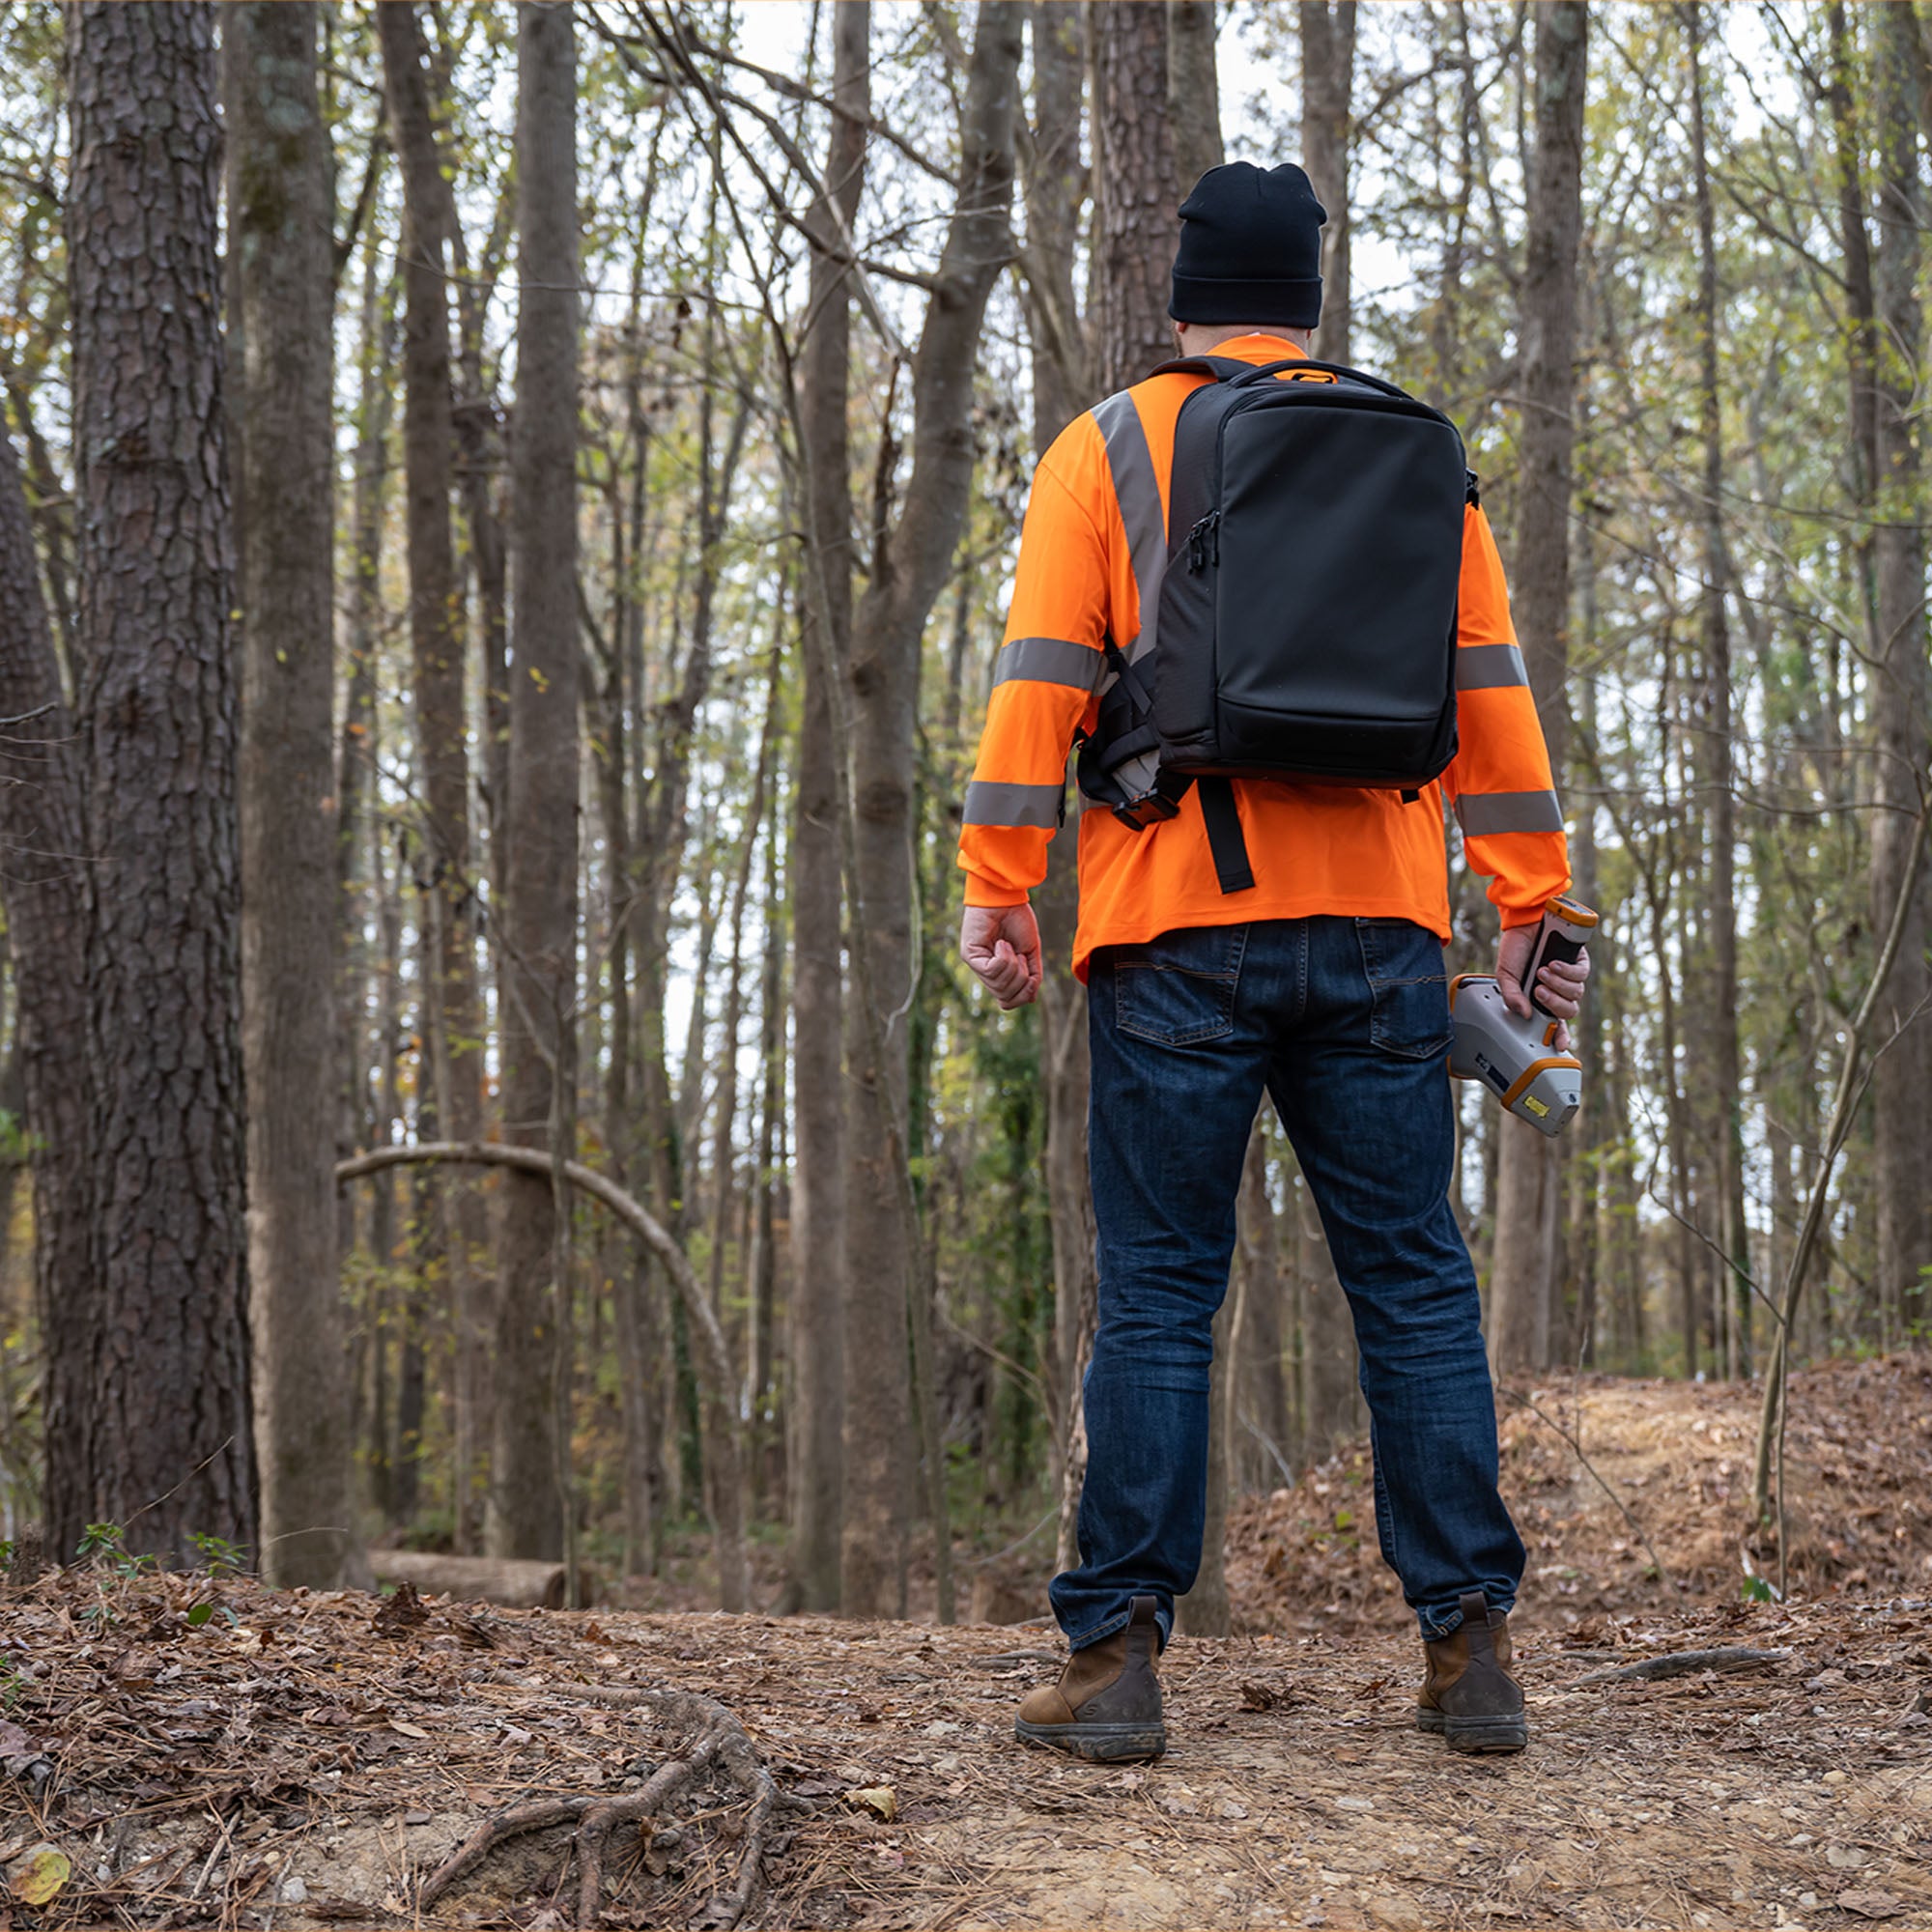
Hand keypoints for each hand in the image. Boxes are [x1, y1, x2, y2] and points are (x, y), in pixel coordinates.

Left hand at [961, 903, 1041, 1009]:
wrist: (1007, 897)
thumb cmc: (1017, 919)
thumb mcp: (1030, 953)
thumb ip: (1031, 977)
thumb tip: (1030, 999)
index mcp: (1000, 973)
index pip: (1007, 1002)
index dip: (1023, 996)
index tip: (1032, 978)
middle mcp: (985, 972)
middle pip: (1005, 999)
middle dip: (1021, 982)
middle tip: (1022, 957)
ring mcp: (976, 965)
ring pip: (999, 987)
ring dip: (1014, 967)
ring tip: (1011, 947)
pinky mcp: (969, 955)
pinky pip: (991, 971)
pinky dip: (1004, 958)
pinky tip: (1002, 943)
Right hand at [1496, 924, 1590, 1052]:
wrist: (1525, 921)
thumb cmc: (1516, 947)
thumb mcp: (1506, 975)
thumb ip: (1512, 995)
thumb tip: (1524, 1014)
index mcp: (1540, 998)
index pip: (1554, 1023)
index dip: (1559, 1036)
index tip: (1559, 1045)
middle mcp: (1558, 990)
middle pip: (1568, 1011)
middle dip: (1554, 1004)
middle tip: (1539, 991)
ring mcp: (1570, 977)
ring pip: (1576, 994)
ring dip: (1558, 985)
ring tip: (1542, 971)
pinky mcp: (1580, 961)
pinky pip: (1580, 975)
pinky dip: (1567, 971)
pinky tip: (1554, 963)